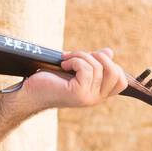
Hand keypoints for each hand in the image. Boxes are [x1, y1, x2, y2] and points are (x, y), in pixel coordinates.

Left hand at [10, 47, 128, 112]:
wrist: (31, 92)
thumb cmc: (51, 79)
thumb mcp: (77, 67)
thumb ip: (94, 62)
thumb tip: (109, 52)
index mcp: (99, 93)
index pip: (121, 80)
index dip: (111, 64)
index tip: (91, 59)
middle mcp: (96, 98)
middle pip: (116, 72)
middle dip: (99, 57)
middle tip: (79, 57)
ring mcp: (89, 98)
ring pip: (97, 66)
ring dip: (80, 56)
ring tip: (66, 59)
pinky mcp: (79, 93)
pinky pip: (86, 69)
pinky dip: (74, 60)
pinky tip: (63, 64)